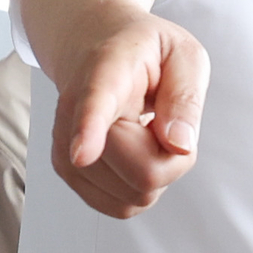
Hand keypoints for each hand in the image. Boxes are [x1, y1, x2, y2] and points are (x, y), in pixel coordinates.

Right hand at [52, 9, 207, 217]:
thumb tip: (179, 145)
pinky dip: (138, 185)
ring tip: (144, 130)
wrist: (91, 46)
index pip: (94, 105)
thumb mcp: (183, 55)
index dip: (88, 132)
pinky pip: (123, 206)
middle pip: (143, 172)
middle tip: (165, 121)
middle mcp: (74, 113)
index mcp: (106, 72)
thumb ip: (185, 97)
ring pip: (134, 195)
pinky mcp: (70, 173)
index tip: (82, 154)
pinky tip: (132, 151)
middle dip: (171, 158)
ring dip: (155, 170)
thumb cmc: (142, 53)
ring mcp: (67, 147)